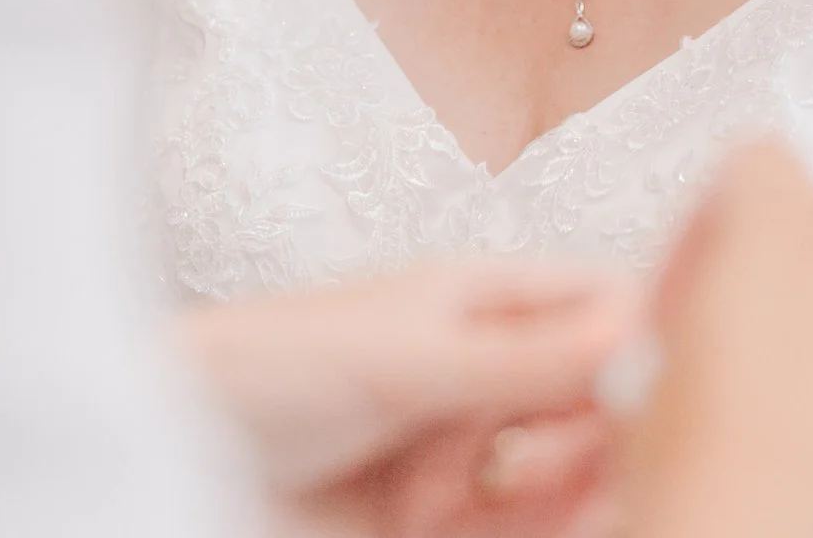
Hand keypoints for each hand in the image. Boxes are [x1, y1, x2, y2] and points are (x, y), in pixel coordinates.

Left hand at [176, 259, 639, 533]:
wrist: (169, 450)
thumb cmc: (265, 368)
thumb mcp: (403, 358)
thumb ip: (521, 357)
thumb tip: (635, 330)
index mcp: (491, 299)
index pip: (612, 304)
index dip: (643, 342)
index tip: (634, 386)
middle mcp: (494, 372)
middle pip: (606, 404)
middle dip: (589, 435)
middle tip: (526, 457)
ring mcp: (475, 449)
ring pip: (576, 478)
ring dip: (558, 492)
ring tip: (495, 491)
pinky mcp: (448, 523)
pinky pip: (528, 530)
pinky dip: (529, 530)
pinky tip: (470, 517)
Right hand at [621, 142, 812, 537]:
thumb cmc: (706, 479)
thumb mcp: (643, 375)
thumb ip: (676, 307)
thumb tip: (691, 325)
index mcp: (786, 227)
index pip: (752, 159)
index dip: (706, 228)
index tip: (681, 298)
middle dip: (775, 278)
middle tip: (726, 361)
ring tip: (782, 420)